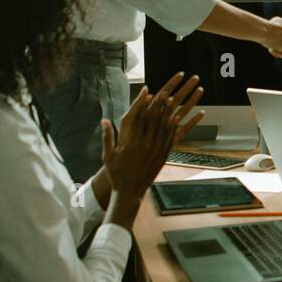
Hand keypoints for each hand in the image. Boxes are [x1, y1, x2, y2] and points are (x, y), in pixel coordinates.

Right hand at [101, 72, 204, 203]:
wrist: (130, 191)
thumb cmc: (116, 173)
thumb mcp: (107, 155)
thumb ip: (107, 137)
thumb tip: (103, 120)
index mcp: (131, 142)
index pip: (139, 118)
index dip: (144, 104)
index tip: (148, 91)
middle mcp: (145, 144)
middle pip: (154, 119)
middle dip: (160, 104)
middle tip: (167, 89)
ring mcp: (155, 149)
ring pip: (164, 127)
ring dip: (169, 112)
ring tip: (174, 98)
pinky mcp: (162, 155)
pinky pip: (170, 138)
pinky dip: (173, 126)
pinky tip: (177, 117)